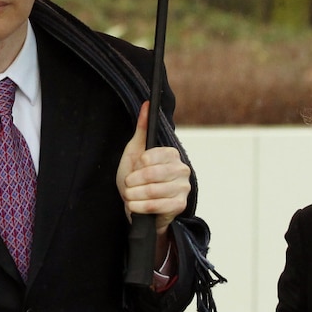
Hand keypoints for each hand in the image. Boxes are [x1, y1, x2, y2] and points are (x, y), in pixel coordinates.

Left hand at [117, 101, 190, 239]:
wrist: (138, 207)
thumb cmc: (136, 178)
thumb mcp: (135, 152)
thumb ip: (142, 128)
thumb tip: (146, 104)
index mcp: (172, 154)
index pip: (150, 157)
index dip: (137, 165)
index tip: (133, 169)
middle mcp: (182, 169)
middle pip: (151, 174)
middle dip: (133, 182)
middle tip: (128, 185)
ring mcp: (183, 188)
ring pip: (152, 191)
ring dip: (134, 195)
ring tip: (130, 196)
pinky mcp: (180, 205)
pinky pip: (156, 205)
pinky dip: (139, 207)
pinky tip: (134, 206)